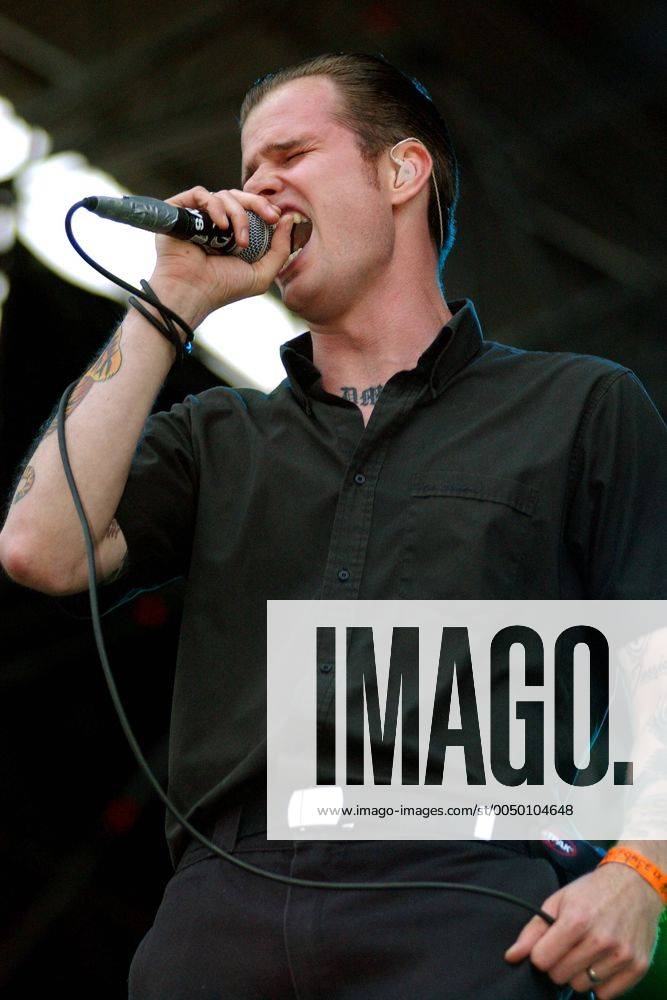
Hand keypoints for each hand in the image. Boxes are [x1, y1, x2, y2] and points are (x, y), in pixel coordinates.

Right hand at [149, 186, 294, 325]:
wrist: (192, 292)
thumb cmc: (223, 288)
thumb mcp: (262, 274)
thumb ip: (280, 249)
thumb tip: (289, 219)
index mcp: (232, 235)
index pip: (250, 209)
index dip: (264, 207)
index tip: (276, 217)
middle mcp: (214, 223)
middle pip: (239, 198)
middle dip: (258, 204)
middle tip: (271, 217)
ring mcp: (197, 216)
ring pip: (223, 195)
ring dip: (238, 215)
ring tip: (239, 241)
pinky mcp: (180, 210)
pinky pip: (201, 194)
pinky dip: (215, 206)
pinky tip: (221, 226)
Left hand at [504, 862, 662, 996]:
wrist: (635, 884)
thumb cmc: (592, 891)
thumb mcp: (558, 900)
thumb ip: (533, 930)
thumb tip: (511, 956)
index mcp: (577, 920)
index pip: (542, 960)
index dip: (541, 954)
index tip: (548, 945)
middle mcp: (600, 940)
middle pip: (560, 976)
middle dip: (558, 964)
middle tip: (568, 947)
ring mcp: (621, 955)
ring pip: (582, 986)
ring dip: (579, 973)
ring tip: (586, 951)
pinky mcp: (637, 967)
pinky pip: (605, 995)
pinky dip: (600, 983)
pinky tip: (602, 962)